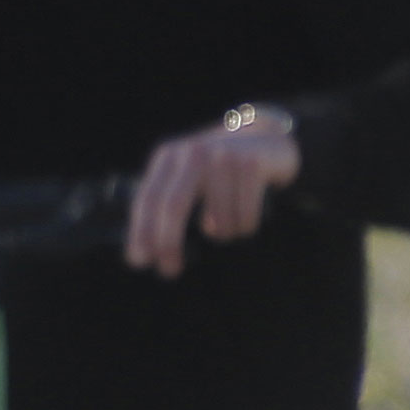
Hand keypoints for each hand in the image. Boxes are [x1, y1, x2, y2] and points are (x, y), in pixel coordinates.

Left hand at [129, 111, 300, 276]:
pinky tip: (247, 216)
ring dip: (222, 235)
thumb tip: (150, 252)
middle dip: (169, 242)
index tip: (141, 261)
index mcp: (169, 157)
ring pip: (216, 220)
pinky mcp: (252, 165)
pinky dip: (246, 227)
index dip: (142, 231)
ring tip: (228, 226)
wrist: (268, 140)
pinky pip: (245, 217)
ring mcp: (224, 157)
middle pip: (173, 206)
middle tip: (170, 270)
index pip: (149, 197)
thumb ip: (168, 202)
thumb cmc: (221, 171)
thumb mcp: (188, 175)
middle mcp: (194, 153)